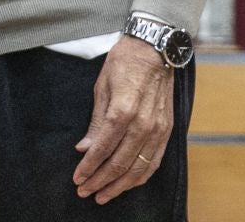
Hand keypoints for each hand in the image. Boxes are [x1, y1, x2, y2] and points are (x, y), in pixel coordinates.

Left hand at [72, 38, 173, 203]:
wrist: (155, 48)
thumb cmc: (124, 63)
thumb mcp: (101, 87)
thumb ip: (95, 122)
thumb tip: (84, 149)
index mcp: (123, 110)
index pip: (102, 149)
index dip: (88, 167)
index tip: (77, 179)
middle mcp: (143, 124)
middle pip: (119, 163)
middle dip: (99, 181)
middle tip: (84, 192)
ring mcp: (158, 129)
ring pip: (138, 169)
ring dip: (119, 186)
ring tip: (103, 195)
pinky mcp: (167, 130)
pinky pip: (154, 162)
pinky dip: (140, 177)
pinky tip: (127, 183)